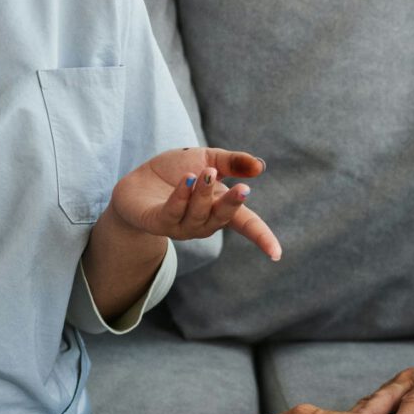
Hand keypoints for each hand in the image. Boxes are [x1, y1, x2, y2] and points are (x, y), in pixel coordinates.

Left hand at [107, 147, 281, 261]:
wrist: (137, 182)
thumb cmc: (175, 172)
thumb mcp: (208, 158)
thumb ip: (233, 162)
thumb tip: (260, 166)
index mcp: (219, 208)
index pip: (246, 224)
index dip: (262, 238)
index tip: (276, 254)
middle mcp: (203, 222)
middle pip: (223, 218)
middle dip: (232, 204)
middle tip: (242, 189)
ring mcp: (180, 225)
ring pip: (197, 215)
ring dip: (203, 193)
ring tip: (206, 172)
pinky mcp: (157, 222)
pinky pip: (172, 213)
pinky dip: (181, 197)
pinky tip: (186, 180)